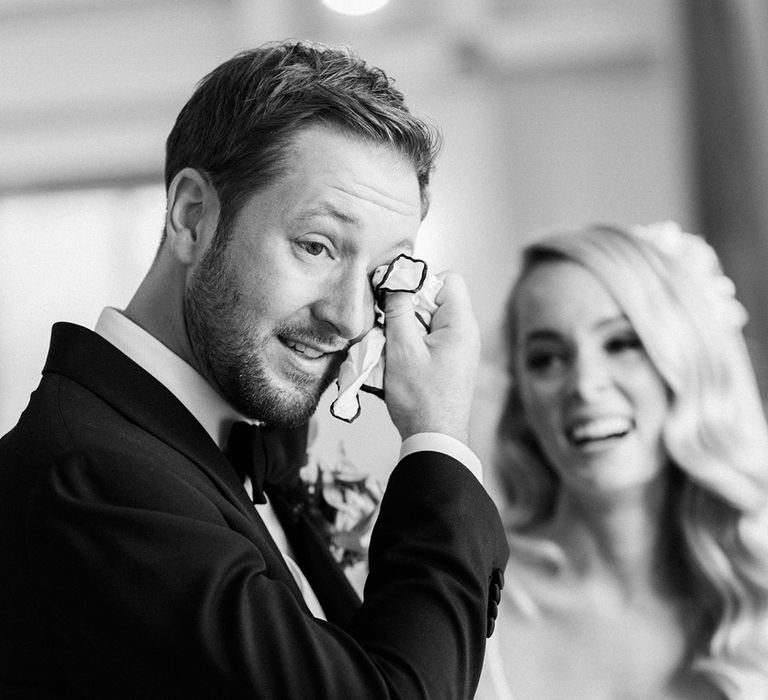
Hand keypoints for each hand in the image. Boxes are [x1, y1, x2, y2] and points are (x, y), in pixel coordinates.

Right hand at [382, 270, 479, 443]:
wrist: (434, 440)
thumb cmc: (422, 399)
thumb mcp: (403, 349)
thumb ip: (399, 310)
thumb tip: (396, 278)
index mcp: (461, 325)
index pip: (449, 279)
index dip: (422, 282)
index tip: (399, 300)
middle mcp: (466, 333)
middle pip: (436, 299)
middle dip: (409, 308)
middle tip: (391, 327)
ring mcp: (459, 349)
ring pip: (429, 320)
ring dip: (407, 328)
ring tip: (394, 349)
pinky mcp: (449, 363)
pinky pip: (429, 340)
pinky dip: (412, 344)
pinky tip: (399, 361)